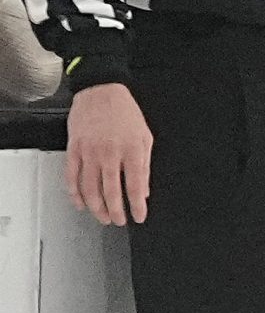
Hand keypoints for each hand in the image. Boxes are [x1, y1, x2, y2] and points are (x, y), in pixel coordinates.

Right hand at [65, 81, 150, 224]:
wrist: (101, 91)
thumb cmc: (125, 113)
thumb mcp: (145, 138)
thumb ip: (144, 166)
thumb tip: (143, 191)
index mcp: (131, 150)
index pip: (135, 186)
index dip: (137, 206)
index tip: (139, 217)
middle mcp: (109, 153)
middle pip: (111, 191)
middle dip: (115, 211)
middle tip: (119, 221)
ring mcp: (89, 152)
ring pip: (90, 188)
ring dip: (96, 207)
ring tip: (102, 217)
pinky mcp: (74, 149)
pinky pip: (72, 176)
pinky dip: (75, 193)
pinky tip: (80, 203)